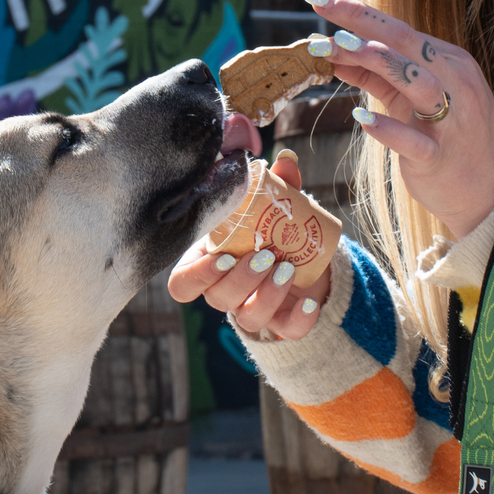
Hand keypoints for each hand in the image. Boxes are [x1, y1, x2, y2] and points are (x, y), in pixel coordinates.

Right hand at [167, 156, 331, 339]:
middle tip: (264, 255)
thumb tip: (285, 160)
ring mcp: (253, 310)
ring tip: (286, 268)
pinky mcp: (283, 323)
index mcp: (211, 264)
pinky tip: (310, 302)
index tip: (222, 256)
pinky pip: (287, 333)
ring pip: (248, 317)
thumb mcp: (276, 207)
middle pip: (218, 299)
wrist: (309, 257)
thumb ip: (277, 186)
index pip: (182, 284)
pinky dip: (299, 320)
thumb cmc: (276, 229)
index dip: (197, 276)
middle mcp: (226, 291)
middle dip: (241, 279)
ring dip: (267, 294)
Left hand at [304, 0, 493, 238]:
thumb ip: (377, 77)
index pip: (397, 29)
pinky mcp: (439, 156)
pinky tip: (362, 119)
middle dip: (358, 21)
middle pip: (403, 43)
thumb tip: (335, 54)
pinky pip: (413, 139)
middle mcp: (452, 82)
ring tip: (335, 48)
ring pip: (414, 81)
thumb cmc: (450, 139)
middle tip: (318, 4)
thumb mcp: (414, 100)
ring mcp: (449, 119)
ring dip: (376, 61)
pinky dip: (388, 128)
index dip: (356, 11)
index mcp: (446, 62)